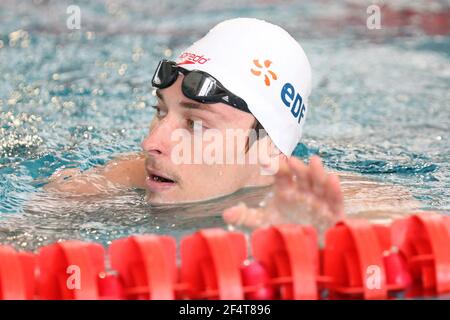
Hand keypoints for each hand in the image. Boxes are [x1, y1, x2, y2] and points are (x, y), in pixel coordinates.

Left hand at [223, 156, 344, 233]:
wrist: (303, 249)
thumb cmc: (283, 230)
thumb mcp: (263, 223)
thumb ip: (245, 217)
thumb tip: (227, 213)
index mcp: (286, 189)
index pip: (281, 173)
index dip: (274, 166)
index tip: (264, 161)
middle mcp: (303, 190)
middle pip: (302, 174)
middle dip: (298, 166)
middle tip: (290, 160)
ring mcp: (319, 199)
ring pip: (319, 182)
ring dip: (317, 172)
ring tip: (314, 160)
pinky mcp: (333, 211)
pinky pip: (335, 199)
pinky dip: (335, 189)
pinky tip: (333, 178)